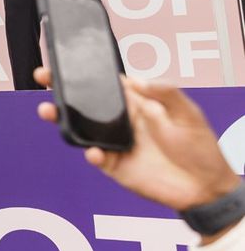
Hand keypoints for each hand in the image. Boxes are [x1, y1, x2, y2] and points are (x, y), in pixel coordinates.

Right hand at [35, 68, 239, 212]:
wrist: (206, 188)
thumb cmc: (201, 148)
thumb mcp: (188, 113)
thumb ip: (165, 93)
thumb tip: (135, 80)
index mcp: (137, 103)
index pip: (105, 83)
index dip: (85, 72)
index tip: (65, 62)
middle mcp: (122, 121)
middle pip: (85, 103)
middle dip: (61, 90)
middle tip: (43, 77)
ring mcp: (115, 143)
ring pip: (81, 129)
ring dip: (62, 119)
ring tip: (48, 111)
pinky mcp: (114, 166)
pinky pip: (95, 157)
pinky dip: (91, 153)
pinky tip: (94, 151)